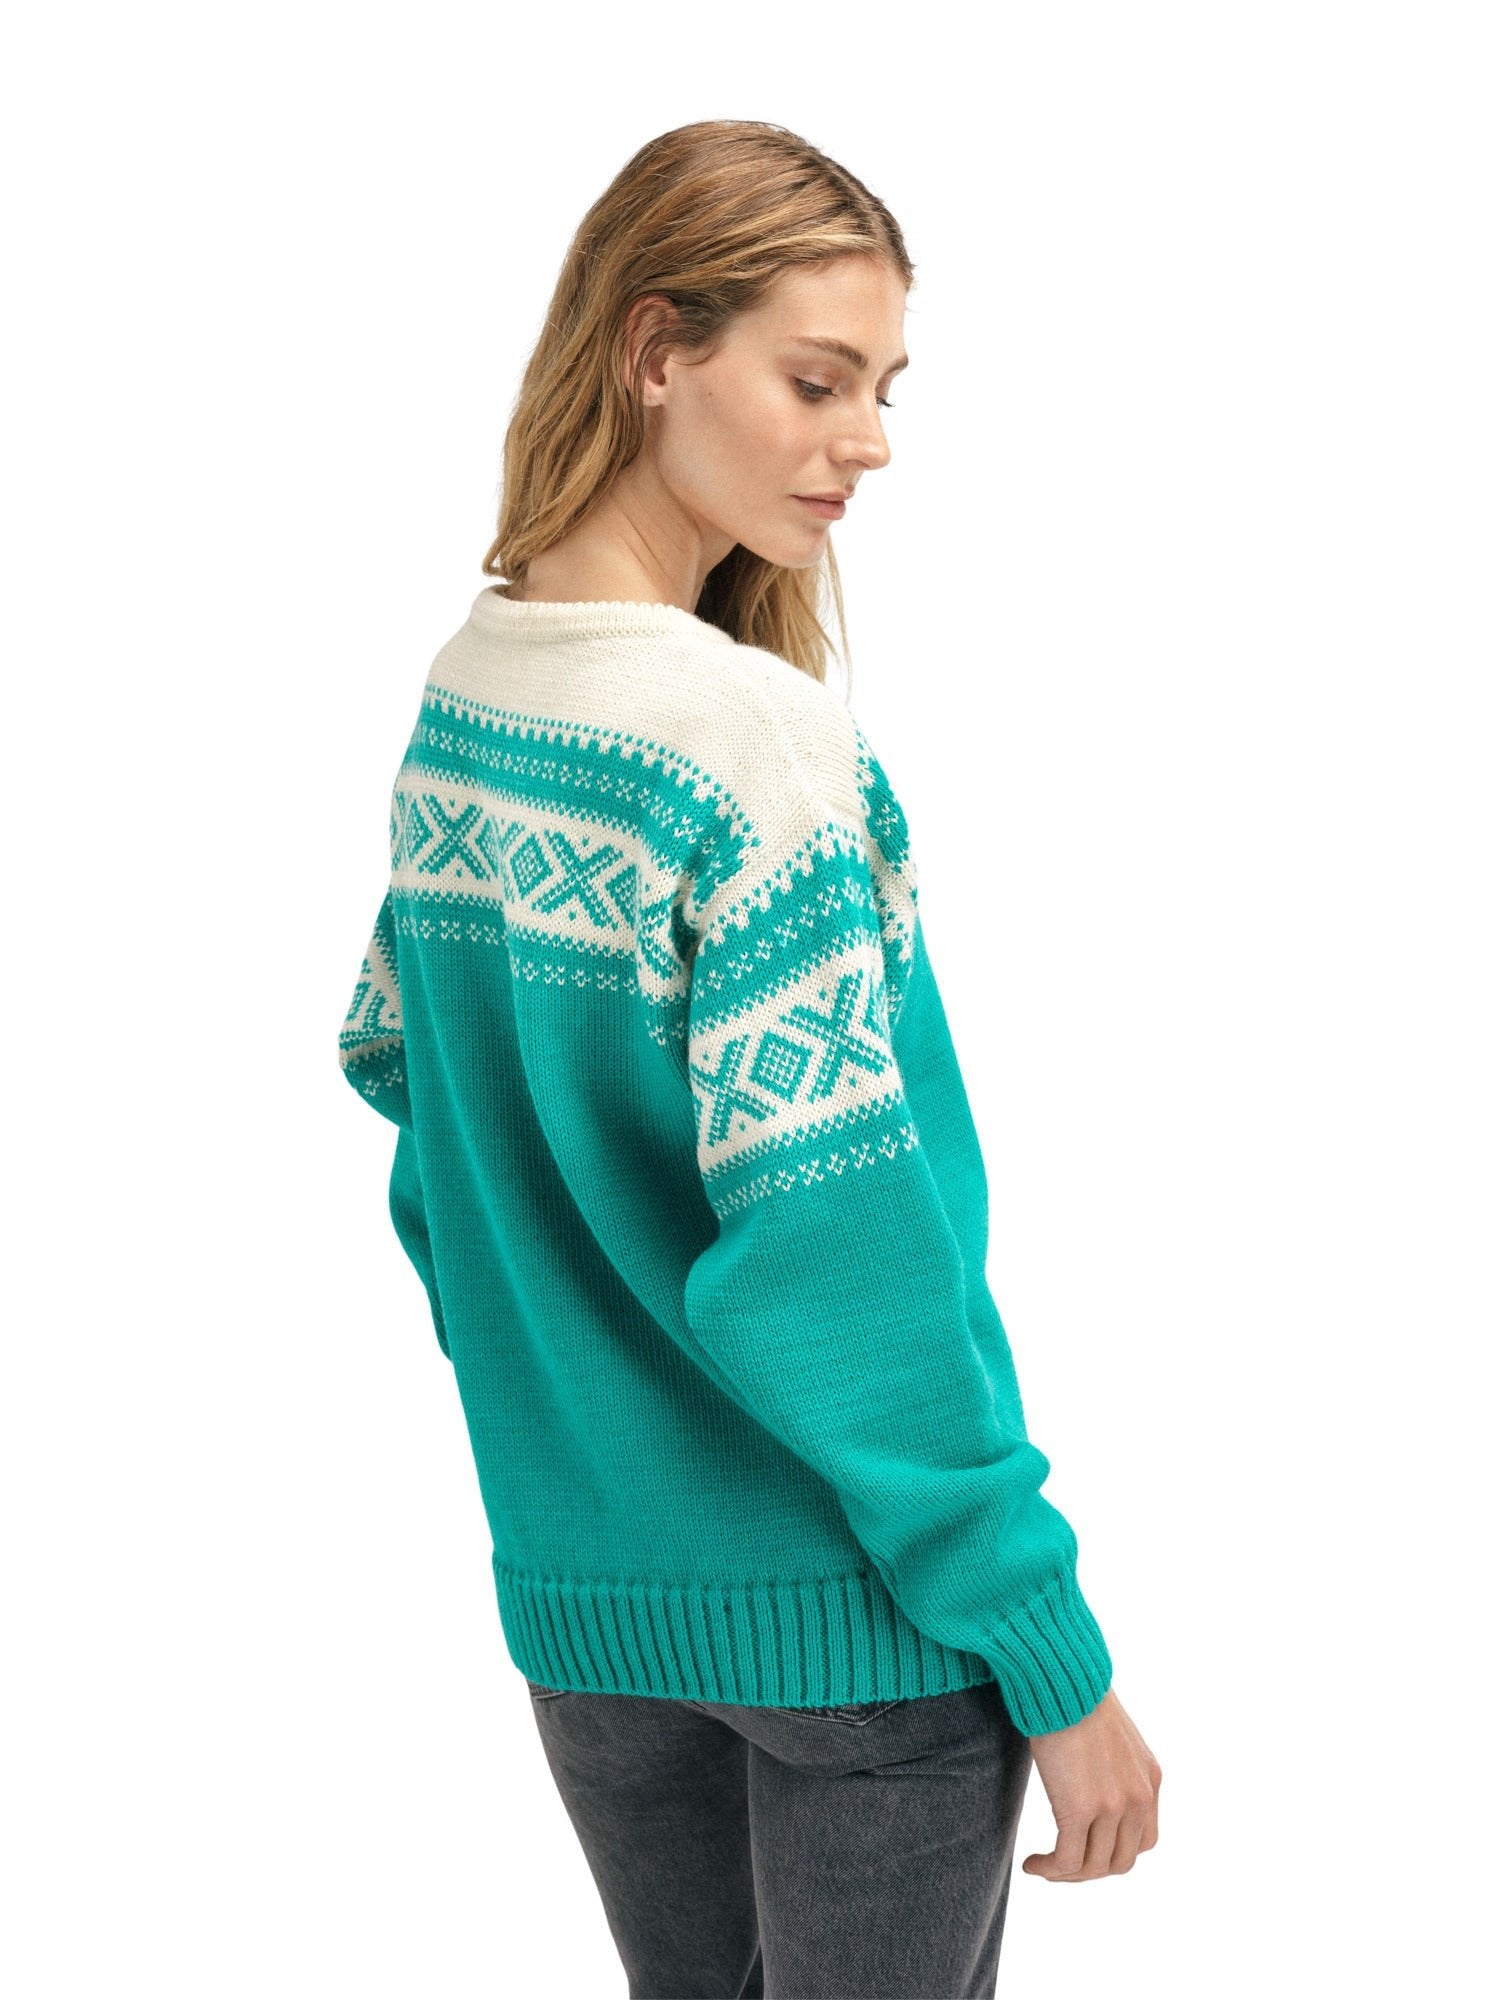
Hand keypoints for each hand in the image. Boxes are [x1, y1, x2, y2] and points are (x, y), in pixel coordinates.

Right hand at [1021, 1686, 1160, 1880]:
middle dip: (1090, 1870)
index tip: (1085, 1848)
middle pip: (1120, 1861)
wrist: (1062, 1678)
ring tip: (1043, 1867)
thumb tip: (1090, 1782)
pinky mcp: (1080, 1809)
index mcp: (1149, 1779)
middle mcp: (1138, 1797)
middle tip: (1061, 1864)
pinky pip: (1067, 1860)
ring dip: (1067, 1875)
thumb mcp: (1112, 1736)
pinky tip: (1031, 1864)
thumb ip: (1113, 1766)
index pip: (1144, 1840)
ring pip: (1093, 1867)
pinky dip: (1049, 1869)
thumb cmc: (1075, 1695)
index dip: (1114, 1852)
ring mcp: (1112, 1806)